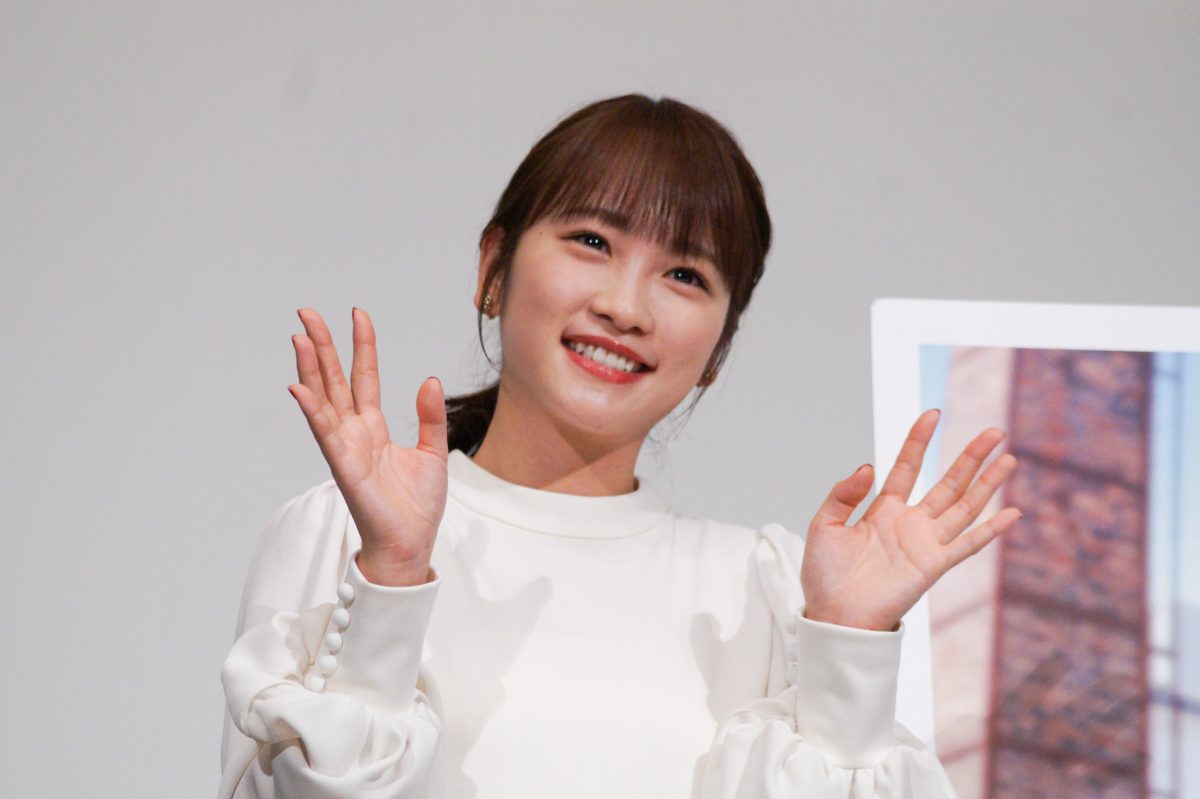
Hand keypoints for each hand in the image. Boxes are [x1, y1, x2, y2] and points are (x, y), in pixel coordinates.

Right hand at [288, 308, 447, 585]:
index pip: (365, 376)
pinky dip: (312, 411)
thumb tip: (430, 379)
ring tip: (300, 337)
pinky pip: (325, 434)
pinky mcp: (345, 468)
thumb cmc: (417, 505)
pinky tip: (298, 387)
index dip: (362, 346)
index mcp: (374, 427)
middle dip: (322, 346)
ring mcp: (346, 448)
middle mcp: (354, 432)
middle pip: (334, 380)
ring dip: (310, 369)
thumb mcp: (433, 452)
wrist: (411, 544)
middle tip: (306, 313)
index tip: (358, 314)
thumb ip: (430, 416)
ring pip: (324, 400)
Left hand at [800, 409, 1021, 630]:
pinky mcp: (933, 566)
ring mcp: (925, 543)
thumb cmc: (825, 576)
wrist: (833, 616)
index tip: (932, 413)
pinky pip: (967, 545)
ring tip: (1009, 458)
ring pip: (964, 506)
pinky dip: (990, 530)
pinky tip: (1012, 512)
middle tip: (995, 432)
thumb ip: (842, 494)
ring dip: (987, 483)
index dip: (919, 441)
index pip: (907, 466)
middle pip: (948, 482)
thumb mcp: (823, 525)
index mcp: (883, 510)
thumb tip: (868, 466)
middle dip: (970, 457)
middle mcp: (910, 523)